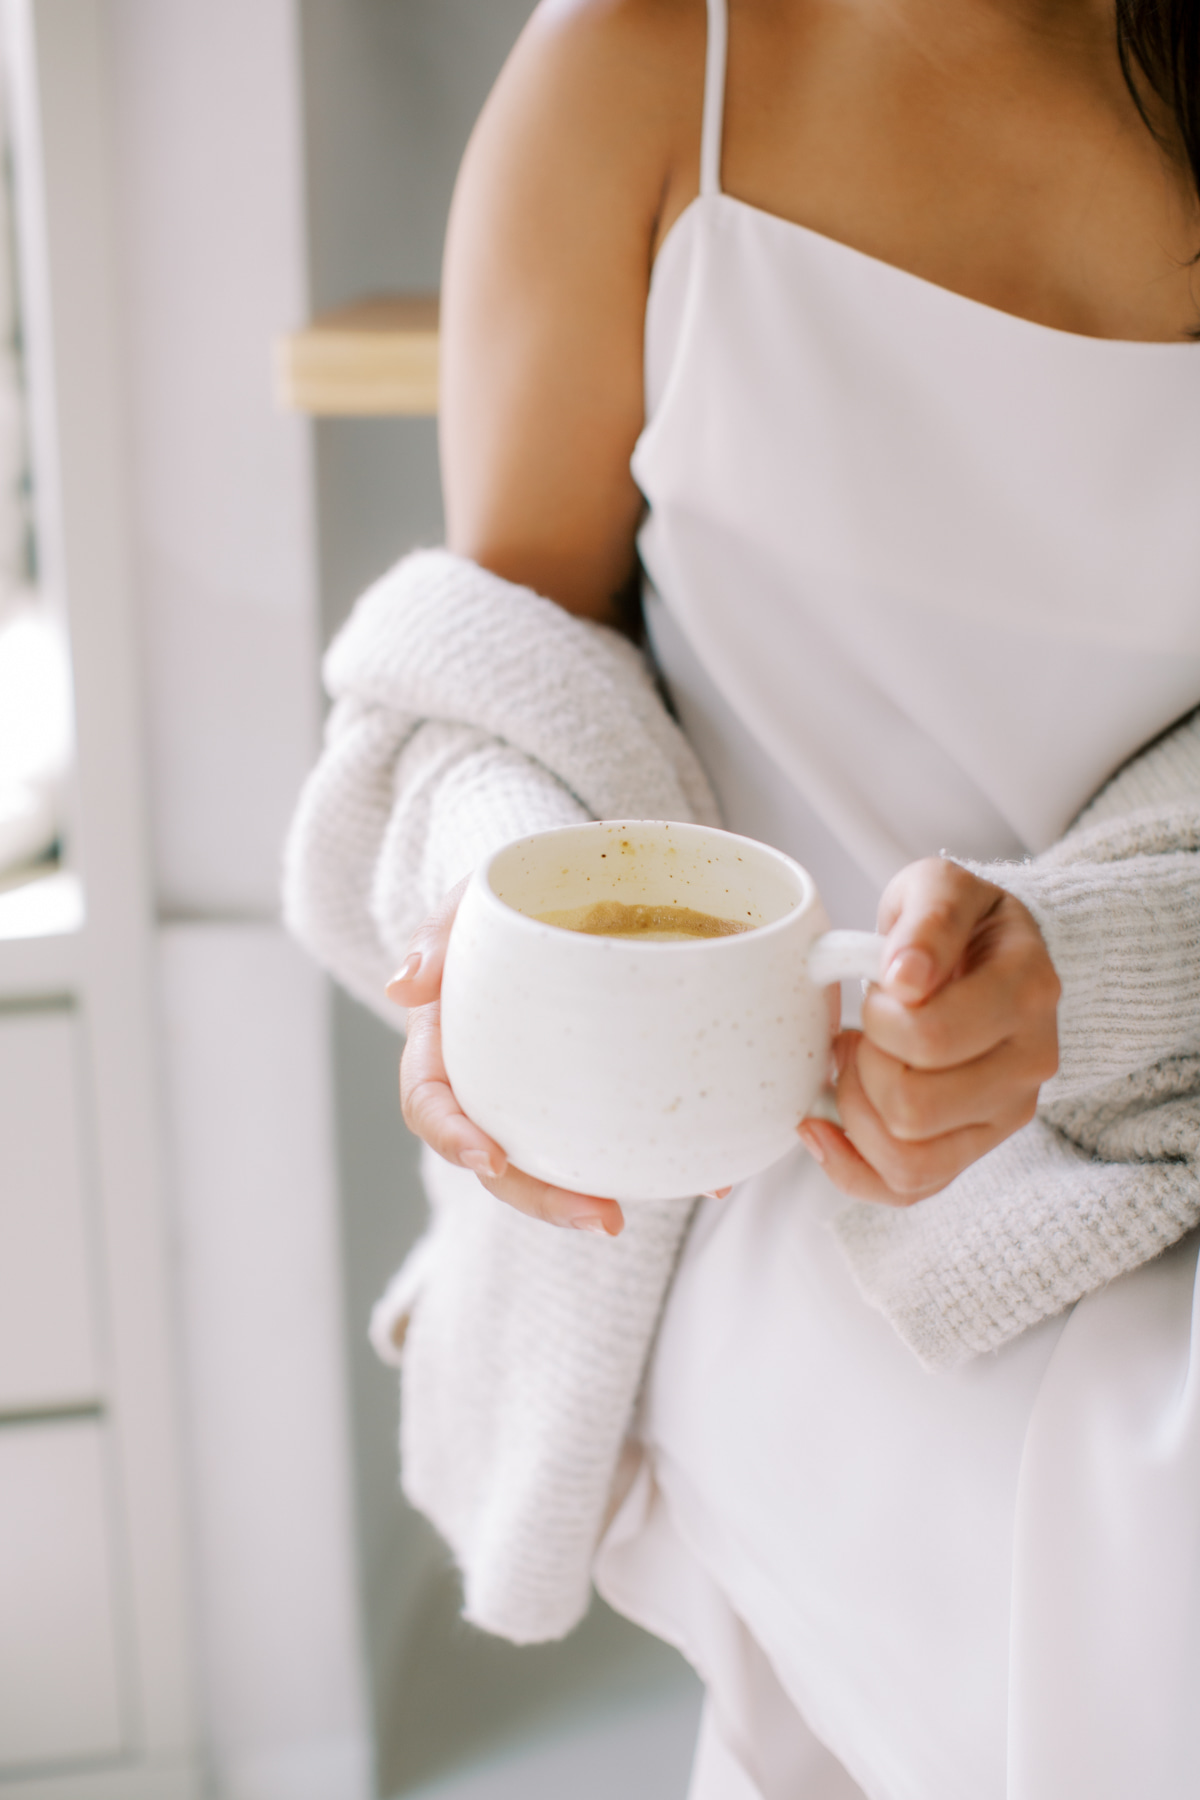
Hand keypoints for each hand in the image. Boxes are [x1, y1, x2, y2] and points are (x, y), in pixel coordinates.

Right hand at [387, 881, 625, 1234]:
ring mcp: (538, 1098)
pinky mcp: (591, 1095)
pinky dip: (656, 1163)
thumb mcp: (469, 903)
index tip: (492, 1159)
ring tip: (635, 1215)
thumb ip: (438, 933)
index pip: (431, 1105)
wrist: (556, 895)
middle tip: (603, 1217)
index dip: (454, 1138)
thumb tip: (403, 986)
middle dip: (543, 1198)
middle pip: (498, 1163)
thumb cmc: (505, 900)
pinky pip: (613, 1137)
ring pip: (552, 1165)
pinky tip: (706, 1179)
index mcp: (443, 1046)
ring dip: (588, 1199)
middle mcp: (487, 1085)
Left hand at [798, 858, 1059, 1205]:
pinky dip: (850, 1166)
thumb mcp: (941, 888)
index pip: (929, 1037)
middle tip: (861, 1028)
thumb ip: (927, 921)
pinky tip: (822, 1126)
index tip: (881, 986)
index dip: (879, 1015)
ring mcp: (1005, 1116)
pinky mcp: (974, 1149)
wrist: (990, 954)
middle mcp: (1029, 1065)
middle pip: (913, 1108)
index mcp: (1027, 994)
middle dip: (863, 1066)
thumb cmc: (956, 922)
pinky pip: (906, 1190)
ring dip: (855, 1114)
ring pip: (908, 1160)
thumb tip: (906, 977)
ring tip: (853, 1065)